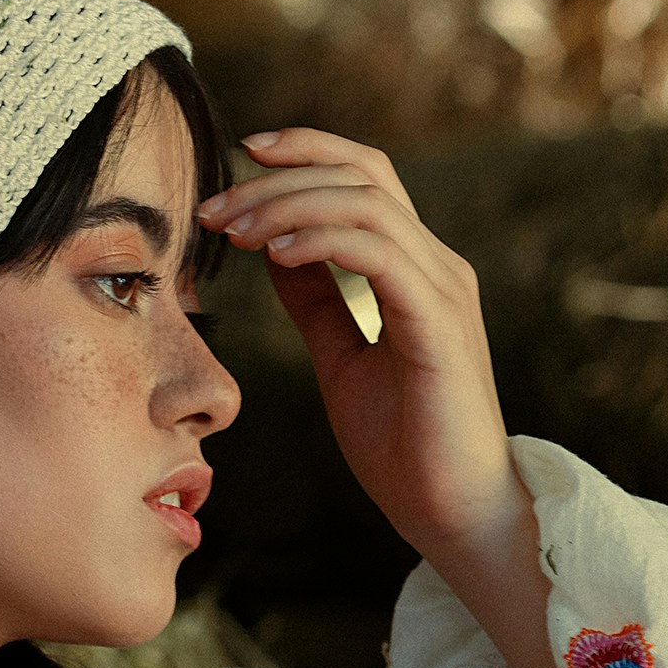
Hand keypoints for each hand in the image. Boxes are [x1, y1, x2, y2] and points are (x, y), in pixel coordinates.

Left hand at [199, 128, 559, 667]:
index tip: (240, 160)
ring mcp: (442, 291)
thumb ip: (316, 304)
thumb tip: (275, 251)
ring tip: (235, 231)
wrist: (452, 513)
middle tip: (216, 208)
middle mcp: (435, 267)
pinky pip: (380, 255)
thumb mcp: (341, 361)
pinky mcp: (439, 325)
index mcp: (415, 271)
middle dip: (280, 179)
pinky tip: (278, 254)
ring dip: (289, 208)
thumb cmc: (406, 448)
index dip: (305, 154)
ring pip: (366, 205)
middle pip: (362, 175)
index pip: (364, 178)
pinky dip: (324, 241)